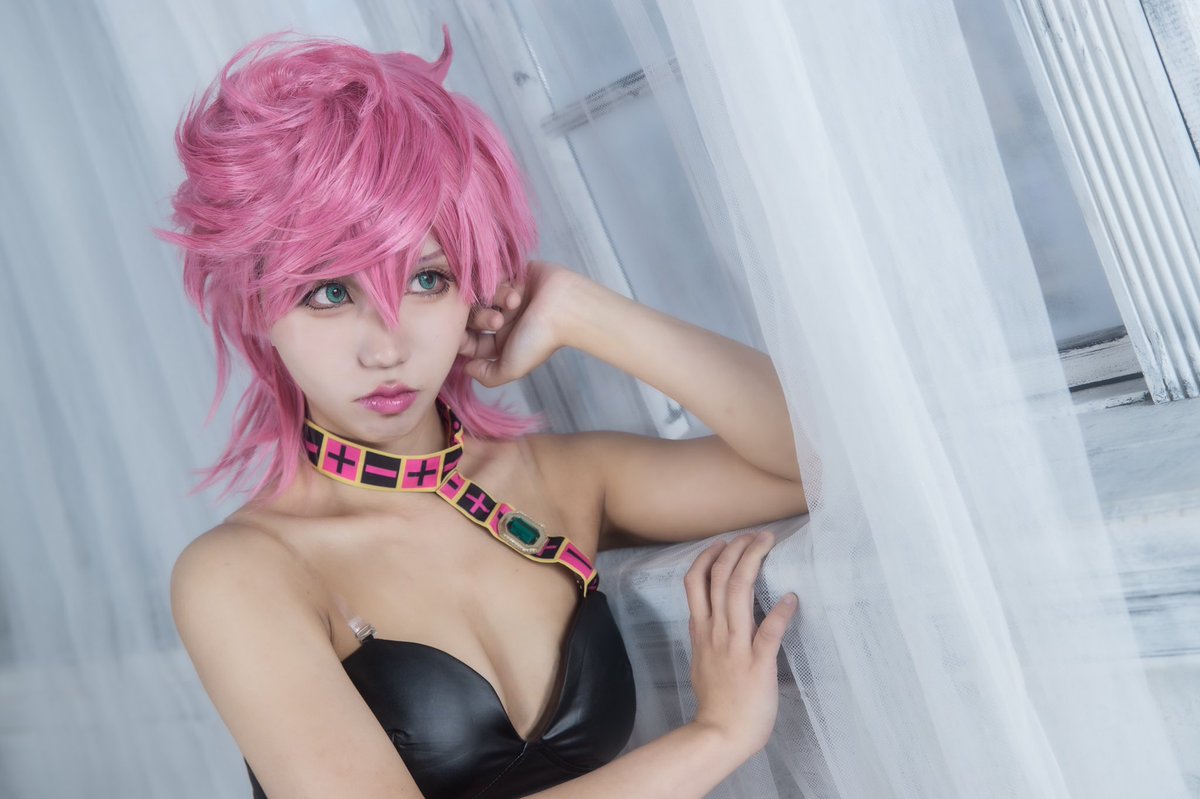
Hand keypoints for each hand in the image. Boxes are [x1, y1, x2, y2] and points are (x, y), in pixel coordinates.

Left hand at [457, 260, 575, 387]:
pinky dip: (501, 280)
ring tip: (514, 301)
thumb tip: (466, 369)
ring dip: (496, 298)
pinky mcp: (515, 275)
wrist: (565, 307)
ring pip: (485, 294)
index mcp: (503, 342)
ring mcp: (509, 297)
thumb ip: (487, 375)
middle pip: (475, 316)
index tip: (459, 336)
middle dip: (481, 318)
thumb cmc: (540, 339)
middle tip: (497, 319)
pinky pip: (494, 274)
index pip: (471, 341)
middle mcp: (505, 320)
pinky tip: (515, 287)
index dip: (462, 339)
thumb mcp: (511, 368)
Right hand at [684, 531, 797, 757]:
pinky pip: (769, 631)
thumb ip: (704, 636)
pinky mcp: (757, 663)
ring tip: (767, 543)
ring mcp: (735, 646)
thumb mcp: (700, 660)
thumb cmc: (715, 701)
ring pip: (738, 592)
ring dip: (753, 562)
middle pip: (719, 577)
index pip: (696, 581)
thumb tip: (708, 618)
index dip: (709, 555)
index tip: (724, 542)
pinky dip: (780, 611)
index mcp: (701, 630)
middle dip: (735, 548)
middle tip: (753, 535)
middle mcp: (716, 632)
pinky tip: (792, 597)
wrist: (719, 734)